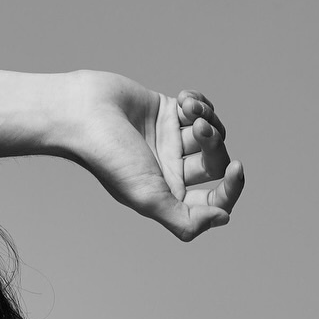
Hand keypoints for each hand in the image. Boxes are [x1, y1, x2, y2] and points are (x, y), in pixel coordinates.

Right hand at [68, 71, 243, 241]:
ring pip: (211, 133)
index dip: (231, 189)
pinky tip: (184, 100)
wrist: (83, 112)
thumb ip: (185, 219)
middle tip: (198, 128)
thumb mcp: (148, 198)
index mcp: (168, 196)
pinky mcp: (168, 112)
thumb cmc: (109, 157)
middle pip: (215, 163)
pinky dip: (198, 102)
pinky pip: (200, 109)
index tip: (235, 169)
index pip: (213, 201)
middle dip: (214, 143)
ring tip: (187, 108)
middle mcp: (171, 171)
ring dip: (206, 117)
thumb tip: (223, 218)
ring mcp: (170, 141)